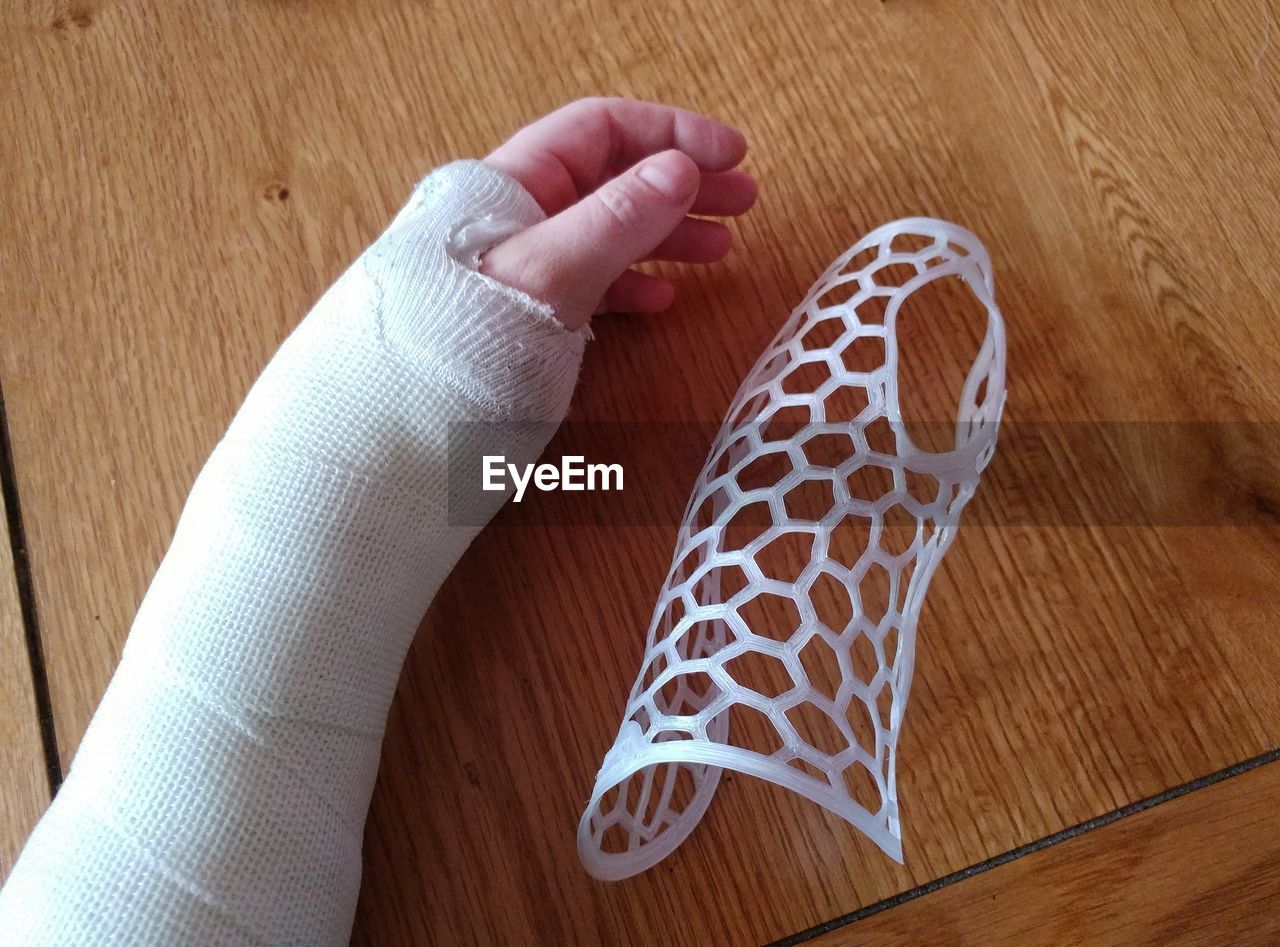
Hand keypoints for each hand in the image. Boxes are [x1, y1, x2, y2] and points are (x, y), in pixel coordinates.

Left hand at [482, 98, 756, 329]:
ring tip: (723, 249)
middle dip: (681, 184)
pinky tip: (664, 298)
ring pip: (608, 233)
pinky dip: (632, 285)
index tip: (731, 156)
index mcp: (516, 184)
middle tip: (745, 200)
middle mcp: (520, 217)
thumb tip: (681, 170)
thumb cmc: (471, 336)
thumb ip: (617, 219)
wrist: (407, 423)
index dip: (670, 133)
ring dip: (668, 235)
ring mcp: (524, 268)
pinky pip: (590, 284)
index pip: (601, 130)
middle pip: (612, 179)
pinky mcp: (526, 316)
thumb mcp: (554, 269)